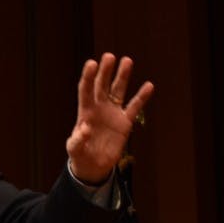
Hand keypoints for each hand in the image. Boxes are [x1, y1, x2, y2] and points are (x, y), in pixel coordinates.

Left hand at [67, 53, 154, 183]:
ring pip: (118, 91)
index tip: (91, 63)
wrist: (94, 166)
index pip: (85, 90)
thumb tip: (84, 127)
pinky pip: (134, 106)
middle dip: (105, 71)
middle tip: (109, 56)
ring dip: (122, 77)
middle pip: (102, 85)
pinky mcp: (125, 122)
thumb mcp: (74, 149)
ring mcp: (113, 113)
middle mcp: (99, 108)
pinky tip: (149, 85)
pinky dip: (142, 97)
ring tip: (127, 61)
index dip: (88, 77)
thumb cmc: (80, 155)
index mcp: (85, 112)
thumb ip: (77, 140)